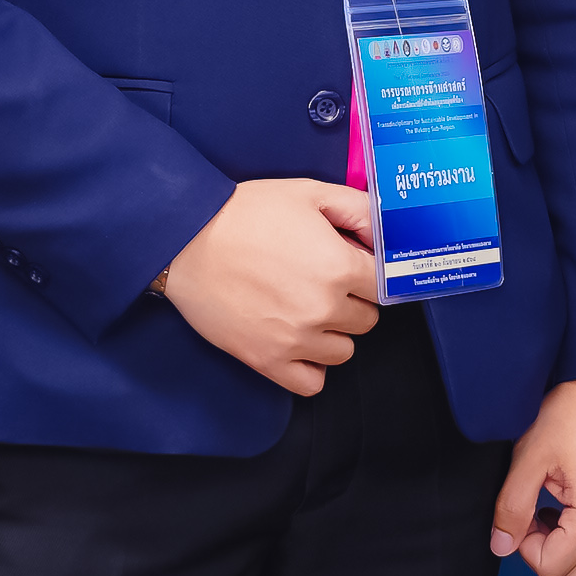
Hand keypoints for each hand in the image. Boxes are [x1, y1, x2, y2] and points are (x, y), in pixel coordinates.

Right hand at [158, 178, 381, 394]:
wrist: (187, 240)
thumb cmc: (245, 213)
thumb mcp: (309, 193)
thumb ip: (358, 209)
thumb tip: (387, 232)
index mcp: (339, 267)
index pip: (384, 286)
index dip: (369, 273)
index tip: (355, 267)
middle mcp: (324, 309)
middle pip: (366, 320)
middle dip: (351, 301)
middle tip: (323, 282)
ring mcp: (296, 340)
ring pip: (344, 351)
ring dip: (333, 333)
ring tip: (306, 309)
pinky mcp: (267, 360)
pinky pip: (312, 382)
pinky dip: (311, 366)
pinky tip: (298, 342)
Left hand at [490, 375, 575, 575]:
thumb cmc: (573, 409)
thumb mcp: (530, 456)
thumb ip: (511, 507)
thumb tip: (501, 546)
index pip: (553, 570)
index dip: (526, 548)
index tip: (522, 513)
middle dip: (547, 555)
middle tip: (534, 514)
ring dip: (569, 552)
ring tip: (555, 511)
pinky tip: (574, 505)